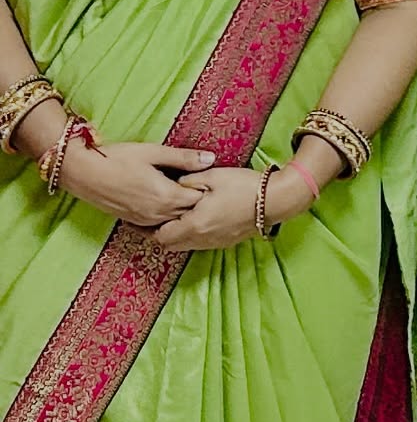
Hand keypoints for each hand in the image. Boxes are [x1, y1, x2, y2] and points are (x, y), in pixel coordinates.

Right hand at [61, 141, 213, 227]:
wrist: (83, 173)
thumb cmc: (117, 158)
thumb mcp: (153, 153)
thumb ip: (183, 158)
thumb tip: (211, 158)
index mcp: (166, 196)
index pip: (198, 199)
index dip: (206, 189)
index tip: (208, 178)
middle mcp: (158, 213)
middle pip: (188, 213)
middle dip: (197, 201)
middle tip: (201, 185)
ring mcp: (145, 220)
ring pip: (174, 221)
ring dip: (182, 210)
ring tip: (185, 192)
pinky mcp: (134, 221)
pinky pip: (159, 224)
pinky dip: (167, 216)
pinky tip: (166, 202)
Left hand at [151, 164, 316, 253]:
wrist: (276, 200)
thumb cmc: (244, 186)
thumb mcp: (212, 176)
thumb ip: (188, 181)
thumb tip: (174, 184)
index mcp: (194, 224)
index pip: (160, 235)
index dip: (145, 229)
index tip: (134, 220)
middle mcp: (202, 239)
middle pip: (169, 245)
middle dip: (156, 234)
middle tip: (147, 221)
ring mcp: (215, 243)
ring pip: (184, 245)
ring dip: (173, 235)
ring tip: (167, 220)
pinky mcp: (226, 241)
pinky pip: (198, 243)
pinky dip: (188, 235)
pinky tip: (191, 221)